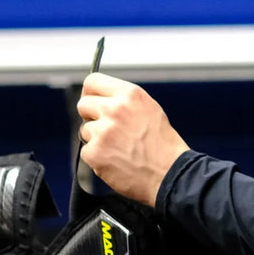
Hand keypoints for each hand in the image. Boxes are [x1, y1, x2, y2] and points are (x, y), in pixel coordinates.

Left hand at [77, 73, 189, 207]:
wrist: (170, 173)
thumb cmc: (163, 145)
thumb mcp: (149, 110)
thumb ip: (124, 101)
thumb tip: (102, 99)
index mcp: (130, 95)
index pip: (93, 81)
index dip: (90, 92)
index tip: (92, 101)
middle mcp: (115, 109)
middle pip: (83, 104)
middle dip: (91, 116)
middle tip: (106, 129)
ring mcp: (103, 131)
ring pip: (85, 130)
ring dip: (96, 139)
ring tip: (119, 148)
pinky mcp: (95, 152)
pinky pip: (86, 151)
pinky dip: (97, 158)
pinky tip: (116, 161)